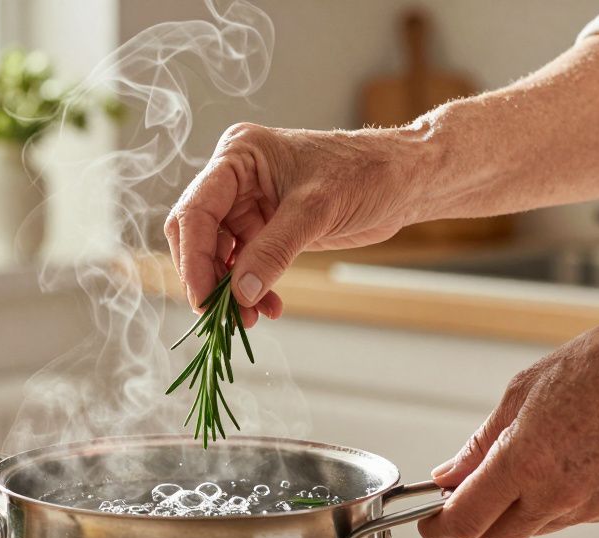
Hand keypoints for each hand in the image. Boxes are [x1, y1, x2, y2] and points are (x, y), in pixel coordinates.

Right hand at [164, 122, 429, 324]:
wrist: (405, 180)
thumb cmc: (366, 175)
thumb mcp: (317, 211)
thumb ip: (273, 251)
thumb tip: (240, 294)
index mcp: (238, 156)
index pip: (195, 211)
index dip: (193, 259)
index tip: (203, 300)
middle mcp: (234, 179)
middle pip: (198, 236)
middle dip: (208, 278)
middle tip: (223, 317)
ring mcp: (249, 204)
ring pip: (219, 256)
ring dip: (230, 291)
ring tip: (249, 319)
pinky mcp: (266, 228)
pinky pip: (244, 265)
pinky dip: (251, 289)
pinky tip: (269, 307)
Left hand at [418, 311, 598, 537]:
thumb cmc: (598, 367)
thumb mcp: (521, 393)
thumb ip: (479, 444)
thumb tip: (448, 475)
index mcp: (525, 461)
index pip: (465, 520)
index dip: (437, 527)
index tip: (427, 520)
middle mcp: (556, 494)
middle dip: (472, 524)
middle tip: (466, 493)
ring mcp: (587, 506)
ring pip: (530, 531)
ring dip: (512, 512)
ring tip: (525, 463)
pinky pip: (564, 519)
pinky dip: (548, 503)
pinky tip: (562, 463)